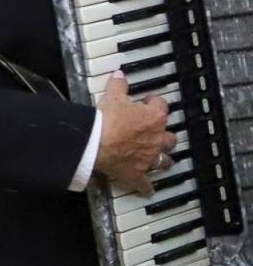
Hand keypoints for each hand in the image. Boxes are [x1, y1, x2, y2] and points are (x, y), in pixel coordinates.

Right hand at [95, 72, 173, 195]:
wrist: (95, 142)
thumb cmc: (106, 120)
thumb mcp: (112, 96)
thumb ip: (118, 85)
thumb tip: (120, 75)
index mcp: (154, 118)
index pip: (161, 106)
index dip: (154, 102)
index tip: (148, 100)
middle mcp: (156, 139)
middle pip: (170, 137)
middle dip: (165, 134)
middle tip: (156, 131)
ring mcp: (149, 158)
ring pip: (165, 160)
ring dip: (163, 158)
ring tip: (160, 158)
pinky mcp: (137, 173)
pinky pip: (145, 184)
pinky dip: (146, 187)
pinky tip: (147, 189)